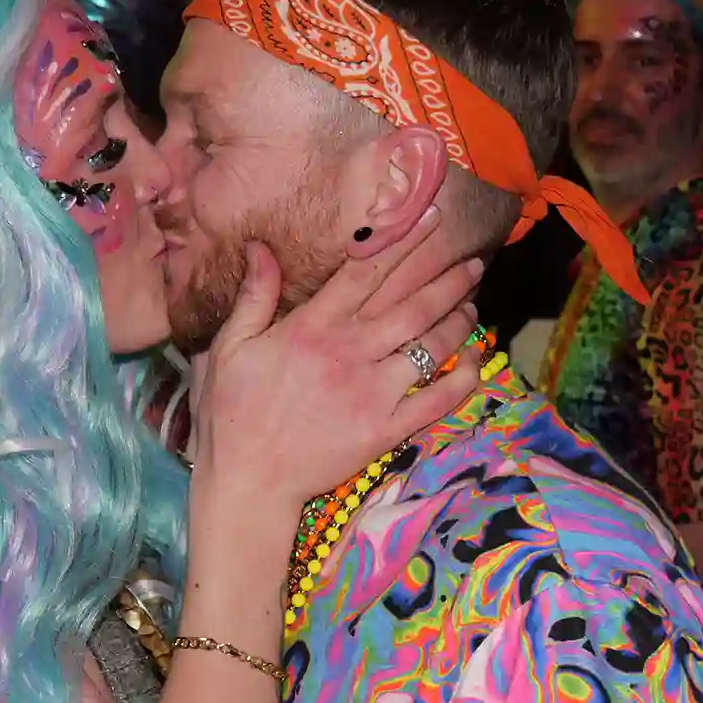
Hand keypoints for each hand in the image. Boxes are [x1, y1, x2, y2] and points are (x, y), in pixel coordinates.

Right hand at [191, 210, 483, 512]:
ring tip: (472, 303)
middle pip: (412, 303)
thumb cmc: (230, 414)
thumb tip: (263, 247)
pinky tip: (474, 358)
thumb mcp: (229, 348)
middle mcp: (349, 352)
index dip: (403, 242)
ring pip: (430, 345)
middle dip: (447, 278)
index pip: (366, 272)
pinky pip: (437, 399)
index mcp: (311, 327)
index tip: (431, 220)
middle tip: (472, 261)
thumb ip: (253, 296)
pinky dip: (462, 376)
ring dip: (458, 319)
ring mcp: (372, 392)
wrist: (246, 482)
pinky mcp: (385, 430)